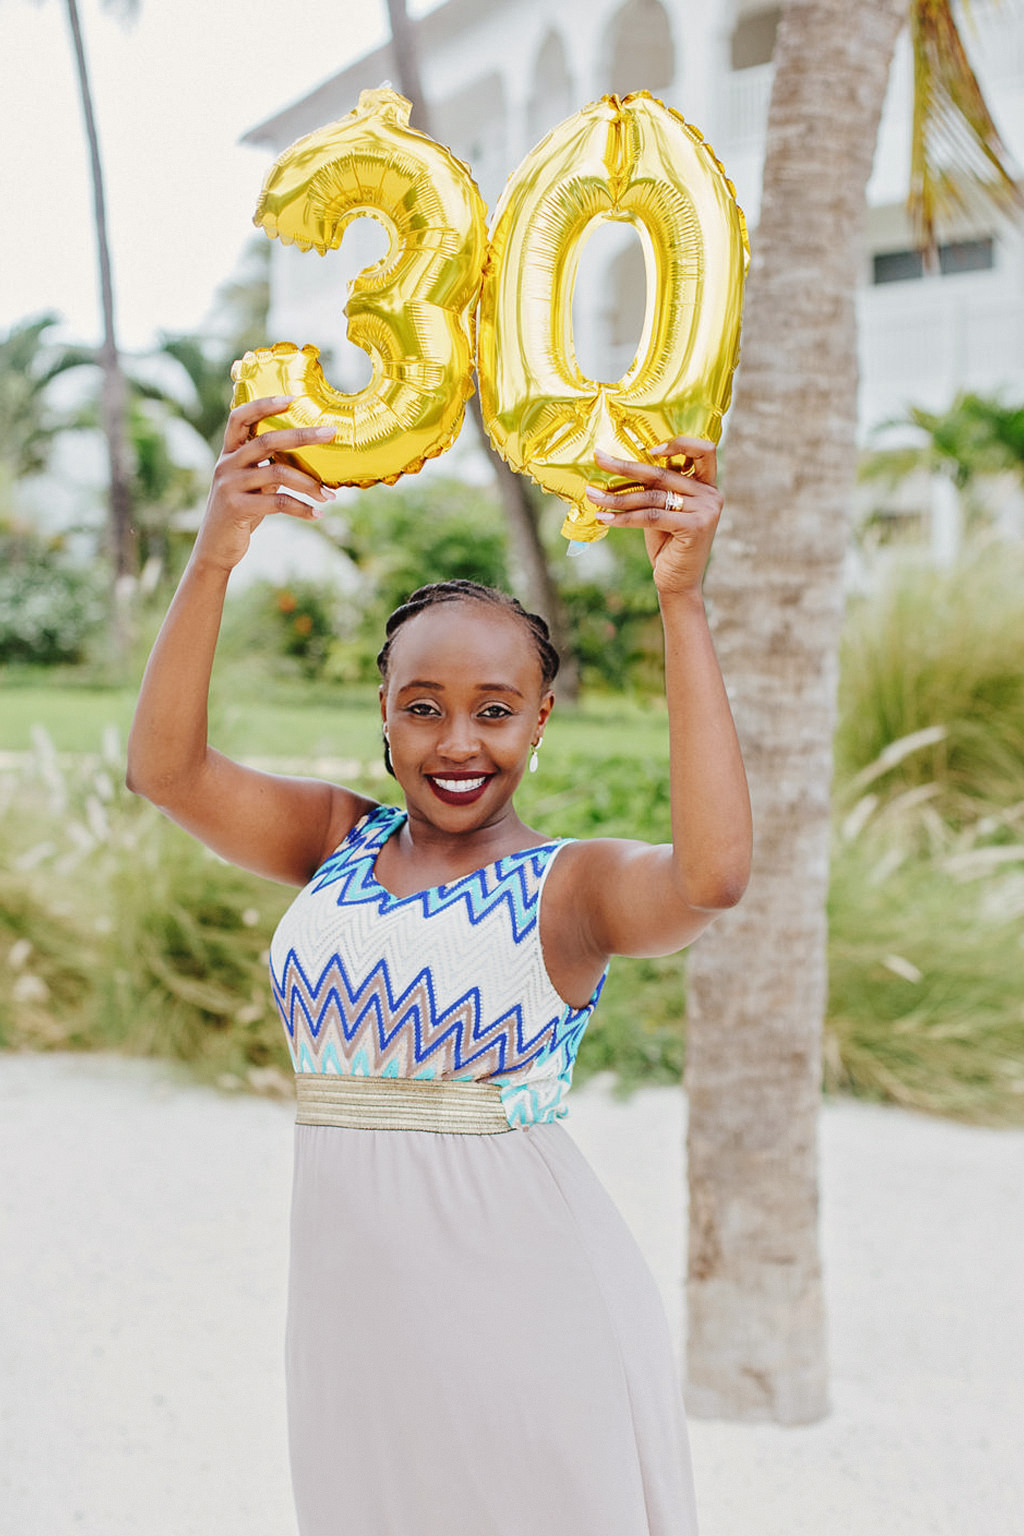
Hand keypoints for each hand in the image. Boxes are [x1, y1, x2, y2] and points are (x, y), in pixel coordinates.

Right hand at [192, 396, 336, 572]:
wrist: (215, 547)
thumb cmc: (240, 512)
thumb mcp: (251, 485)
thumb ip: (268, 468)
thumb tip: (307, 458)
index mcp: (229, 453)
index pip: (240, 417)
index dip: (264, 404)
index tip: (292, 398)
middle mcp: (227, 464)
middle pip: (267, 440)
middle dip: (302, 435)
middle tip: (330, 433)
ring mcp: (230, 485)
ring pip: (277, 473)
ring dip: (309, 483)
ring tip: (329, 495)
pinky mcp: (237, 507)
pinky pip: (278, 502)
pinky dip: (302, 508)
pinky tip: (317, 515)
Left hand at [584, 437, 721, 597]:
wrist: (678, 583)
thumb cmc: (667, 545)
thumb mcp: (663, 510)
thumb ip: (656, 489)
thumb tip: (619, 465)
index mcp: (707, 485)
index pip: (703, 450)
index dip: (678, 443)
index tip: (648, 448)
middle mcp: (711, 494)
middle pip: (662, 473)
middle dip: (625, 465)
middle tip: (599, 458)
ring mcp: (706, 510)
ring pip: (652, 496)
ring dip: (617, 497)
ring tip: (593, 495)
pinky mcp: (695, 526)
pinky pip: (651, 516)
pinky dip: (624, 517)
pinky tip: (604, 517)